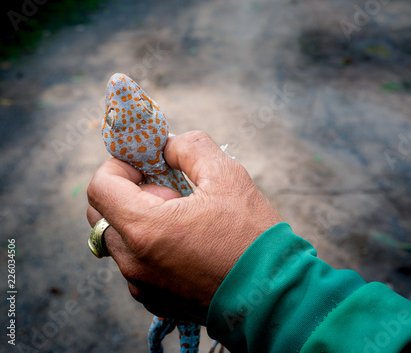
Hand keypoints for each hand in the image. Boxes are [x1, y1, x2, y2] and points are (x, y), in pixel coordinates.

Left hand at [86, 131, 282, 323]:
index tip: (145, 165)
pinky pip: (136, 264)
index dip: (117, 166)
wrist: (273, 295)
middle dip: (129, 192)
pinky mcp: (155, 300)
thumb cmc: (252, 236)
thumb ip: (191, 147)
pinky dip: (149, 246)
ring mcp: (143, 285)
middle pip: (103, 214)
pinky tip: (186, 243)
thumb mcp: (228, 176)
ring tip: (182, 218)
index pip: (100, 187)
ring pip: (119, 240)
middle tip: (168, 190)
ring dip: (139, 220)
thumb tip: (167, 146)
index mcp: (146, 228)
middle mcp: (134, 262)